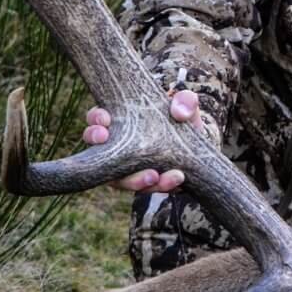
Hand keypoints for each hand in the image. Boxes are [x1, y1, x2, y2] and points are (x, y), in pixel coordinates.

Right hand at [83, 90, 201, 191]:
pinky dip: (160, 185)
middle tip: (109, 143)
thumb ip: (185, 101)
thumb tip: (178, 112)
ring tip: (154, 175)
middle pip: (96, 151)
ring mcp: (126, 169)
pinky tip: (175, 178)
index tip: (104, 120)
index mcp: (118, 121)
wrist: (196, 146)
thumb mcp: (186, 105)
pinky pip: (146, 189)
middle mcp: (115, 147)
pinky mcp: (145, 185)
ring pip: (119, 179)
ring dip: (134, 179)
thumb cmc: (181, 119)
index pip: (96, 118)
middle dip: (101, 150)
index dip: (95, 119)